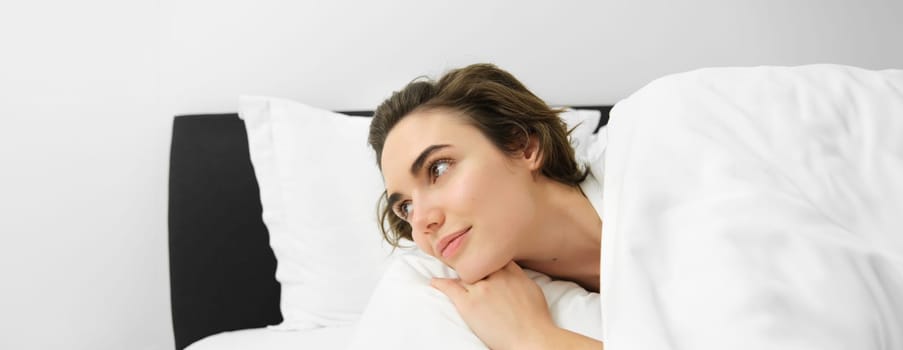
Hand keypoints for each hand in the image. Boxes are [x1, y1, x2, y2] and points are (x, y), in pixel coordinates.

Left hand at [431, 261, 555, 349]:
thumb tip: (512, 274)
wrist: (531, 339)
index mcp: (514, 273)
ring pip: (464, 274)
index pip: (495, 256)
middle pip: (478, 262)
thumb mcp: (533, 291)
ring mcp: (482, 289)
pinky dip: (440, 284)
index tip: (480, 256)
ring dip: (457, 273)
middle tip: (462, 259)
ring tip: (447, 270)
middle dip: (471, 261)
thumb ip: (519, 278)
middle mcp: (497, 277)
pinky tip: (434, 282)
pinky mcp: (469, 304)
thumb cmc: (537, 320)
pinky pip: (450, 288)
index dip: (486, 256)